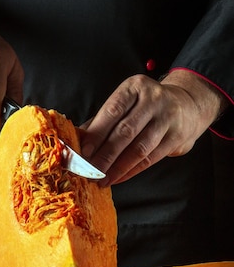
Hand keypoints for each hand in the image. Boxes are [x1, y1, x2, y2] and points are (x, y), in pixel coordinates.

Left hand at [80, 72, 228, 185]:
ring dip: (118, 167)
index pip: (112, 111)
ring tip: (102, 179)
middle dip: (105, 155)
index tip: (84, 152)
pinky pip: (151, 158)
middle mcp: (153, 99)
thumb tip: (79, 140)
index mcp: (135, 87)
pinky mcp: (177, 137)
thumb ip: (103, 120)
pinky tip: (118, 177)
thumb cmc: (146, 106)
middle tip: (89, 171)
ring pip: (139, 148)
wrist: (188, 105)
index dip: (97, 133)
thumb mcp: (127, 103)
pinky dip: (132, 171)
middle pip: (125, 131)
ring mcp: (168, 118)